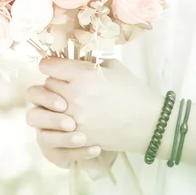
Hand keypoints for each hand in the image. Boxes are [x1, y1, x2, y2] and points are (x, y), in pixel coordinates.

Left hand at [29, 57, 161, 154]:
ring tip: (65, 101)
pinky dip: (59, 120)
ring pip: (47, 105)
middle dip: (54, 82)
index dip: (50, 65)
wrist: (148, 124)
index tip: (53, 66)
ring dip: (53, 102)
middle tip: (64, 83)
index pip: (48, 66)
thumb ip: (89, 62)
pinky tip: (69, 117)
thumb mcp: (113, 67)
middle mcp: (75, 94)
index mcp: (84, 74)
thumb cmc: (133, 92)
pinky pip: (55, 125)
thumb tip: (72, 60)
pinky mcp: (77, 134)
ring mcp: (74, 117)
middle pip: (46, 84)